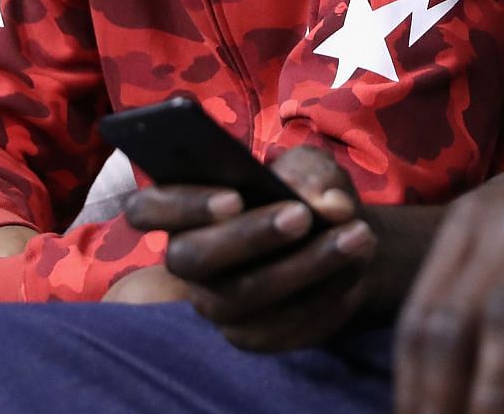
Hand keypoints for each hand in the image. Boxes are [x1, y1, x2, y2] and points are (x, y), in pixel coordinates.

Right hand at [122, 145, 377, 350]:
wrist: (339, 236)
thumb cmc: (307, 191)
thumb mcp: (311, 167)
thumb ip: (314, 174)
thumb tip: (328, 204)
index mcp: (184, 208)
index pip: (146, 208)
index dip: (183, 204)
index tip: (234, 196)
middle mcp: (189, 260)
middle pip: (192, 259)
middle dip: (249, 236)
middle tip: (303, 216)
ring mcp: (216, 303)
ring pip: (242, 296)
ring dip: (303, 267)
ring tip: (357, 236)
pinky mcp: (251, 336)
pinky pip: (279, 327)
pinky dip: (323, 298)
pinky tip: (355, 270)